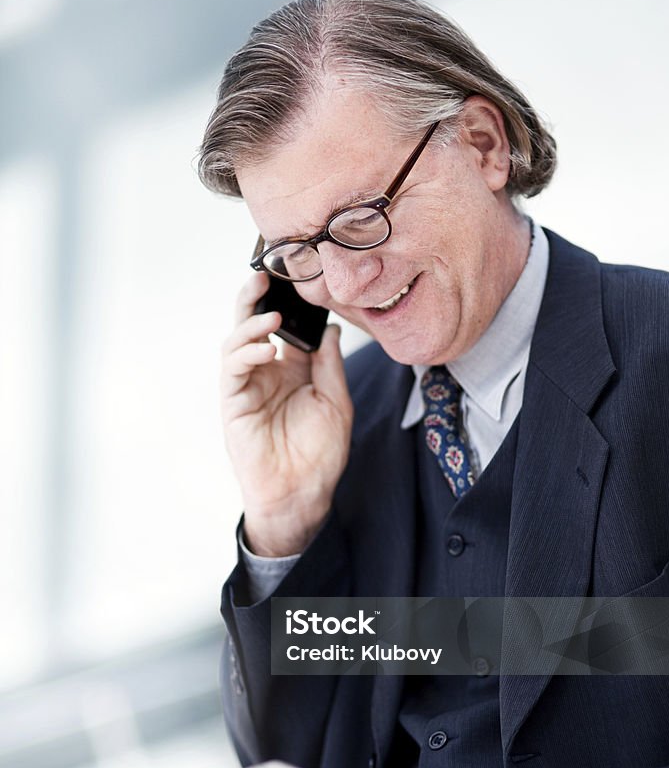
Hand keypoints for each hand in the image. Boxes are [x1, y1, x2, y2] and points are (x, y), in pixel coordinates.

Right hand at [221, 273, 352, 555]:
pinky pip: (233, 370)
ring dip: (249, 323)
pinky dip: (247, 354)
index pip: (282, 326)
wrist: (302, 493)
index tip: (295, 277)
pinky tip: (267, 349)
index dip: (285, 301)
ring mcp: (247, 387)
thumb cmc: (320, 454)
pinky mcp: (233, 403)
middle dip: (253, 297)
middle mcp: (265, 373)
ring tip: (271, 315)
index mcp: (290, 370)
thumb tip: (331, 329)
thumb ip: (329, 365)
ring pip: (236, 341)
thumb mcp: (336, 402)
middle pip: (251, 324)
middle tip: (263, 274)